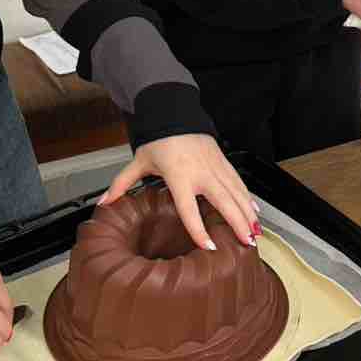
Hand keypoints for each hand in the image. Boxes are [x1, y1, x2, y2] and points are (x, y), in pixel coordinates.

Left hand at [99, 134, 257, 251]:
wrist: (176, 113)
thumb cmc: (158, 140)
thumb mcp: (139, 162)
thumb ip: (122, 184)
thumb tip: (105, 202)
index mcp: (179, 176)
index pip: (189, 208)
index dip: (198, 229)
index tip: (208, 246)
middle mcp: (201, 172)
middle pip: (223, 201)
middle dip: (237, 223)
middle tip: (247, 243)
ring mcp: (215, 166)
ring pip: (236, 193)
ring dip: (247, 214)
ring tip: (255, 233)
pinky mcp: (223, 161)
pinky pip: (239, 183)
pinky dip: (248, 198)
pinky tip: (255, 211)